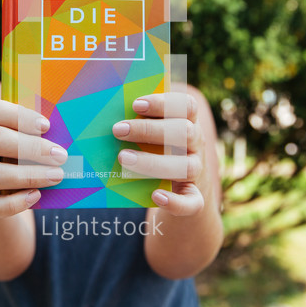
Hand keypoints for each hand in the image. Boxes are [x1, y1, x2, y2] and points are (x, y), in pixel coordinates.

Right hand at [0, 100, 66, 218]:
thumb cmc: (16, 153)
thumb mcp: (21, 136)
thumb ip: (35, 131)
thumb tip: (64, 132)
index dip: (18, 116)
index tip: (46, 126)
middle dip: (31, 147)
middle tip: (60, 155)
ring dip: (28, 175)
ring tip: (56, 176)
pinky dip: (14, 203)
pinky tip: (35, 195)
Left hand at [111, 93, 204, 216]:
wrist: (181, 190)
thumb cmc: (160, 151)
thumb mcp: (156, 133)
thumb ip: (140, 122)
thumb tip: (108, 113)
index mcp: (189, 122)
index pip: (187, 106)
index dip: (163, 103)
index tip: (136, 105)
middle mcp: (196, 145)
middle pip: (184, 132)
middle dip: (149, 130)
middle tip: (118, 130)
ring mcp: (197, 171)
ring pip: (186, 167)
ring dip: (153, 162)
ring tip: (123, 158)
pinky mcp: (195, 197)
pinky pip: (192, 203)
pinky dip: (175, 202)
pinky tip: (155, 196)